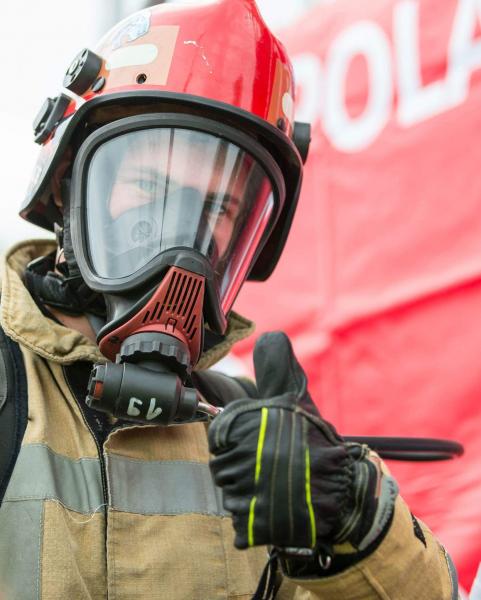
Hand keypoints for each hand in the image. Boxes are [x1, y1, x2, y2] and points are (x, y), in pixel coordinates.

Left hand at [208, 332, 397, 555]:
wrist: (345, 493)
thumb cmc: (314, 442)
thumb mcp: (296, 399)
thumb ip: (277, 368)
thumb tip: (270, 335)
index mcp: (248, 422)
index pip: (219, 435)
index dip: (239, 440)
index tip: (263, 444)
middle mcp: (245, 456)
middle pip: (221, 466)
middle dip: (244, 467)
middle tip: (273, 466)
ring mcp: (249, 492)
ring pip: (229, 493)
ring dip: (250, 492)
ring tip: (276, 485)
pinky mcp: (255, 523)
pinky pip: (239, 521)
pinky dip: (255, 518)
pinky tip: (277, 507)